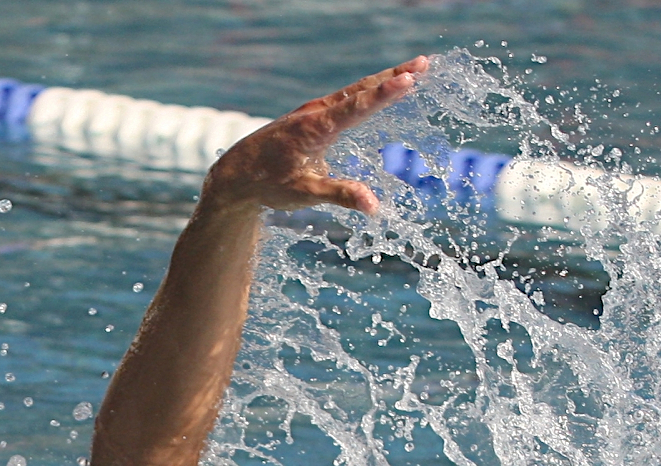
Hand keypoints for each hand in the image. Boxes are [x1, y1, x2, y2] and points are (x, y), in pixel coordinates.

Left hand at [205, 56, 428, 215]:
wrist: (235, 174)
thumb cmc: (267, 183)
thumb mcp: (304, 194)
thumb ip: (340, 195)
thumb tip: (374, 206)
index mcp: (315, 127)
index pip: (358, 106)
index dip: (385, 93)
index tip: (410, 78)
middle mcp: (315, 113)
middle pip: (361, 90)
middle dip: (394, 77)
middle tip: (424, 64)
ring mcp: (313, 112)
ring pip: (353, 92)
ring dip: (383, 80)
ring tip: (412, 71)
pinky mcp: (311, 118)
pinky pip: (345, 99)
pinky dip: (367, 92)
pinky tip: (378, 91)